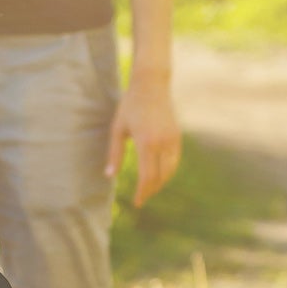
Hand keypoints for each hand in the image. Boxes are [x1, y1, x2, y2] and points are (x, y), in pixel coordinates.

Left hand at [106, 72, 181, 206]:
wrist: (151, 85)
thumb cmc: (130, 106)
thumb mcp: (117, 129)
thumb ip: (114, 154)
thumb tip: (109, 176)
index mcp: (146, 142)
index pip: (147, 176)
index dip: (143, 192)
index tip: (137, 202)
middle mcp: (163, 142)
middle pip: (160, 176)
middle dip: (151, 190)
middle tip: (141, 199)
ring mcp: (173, 139)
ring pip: (170, 170)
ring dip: (160, 182)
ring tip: (149, 189)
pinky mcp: (178, 135)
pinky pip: (175, 160)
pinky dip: (168, 171)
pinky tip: (158, 175)